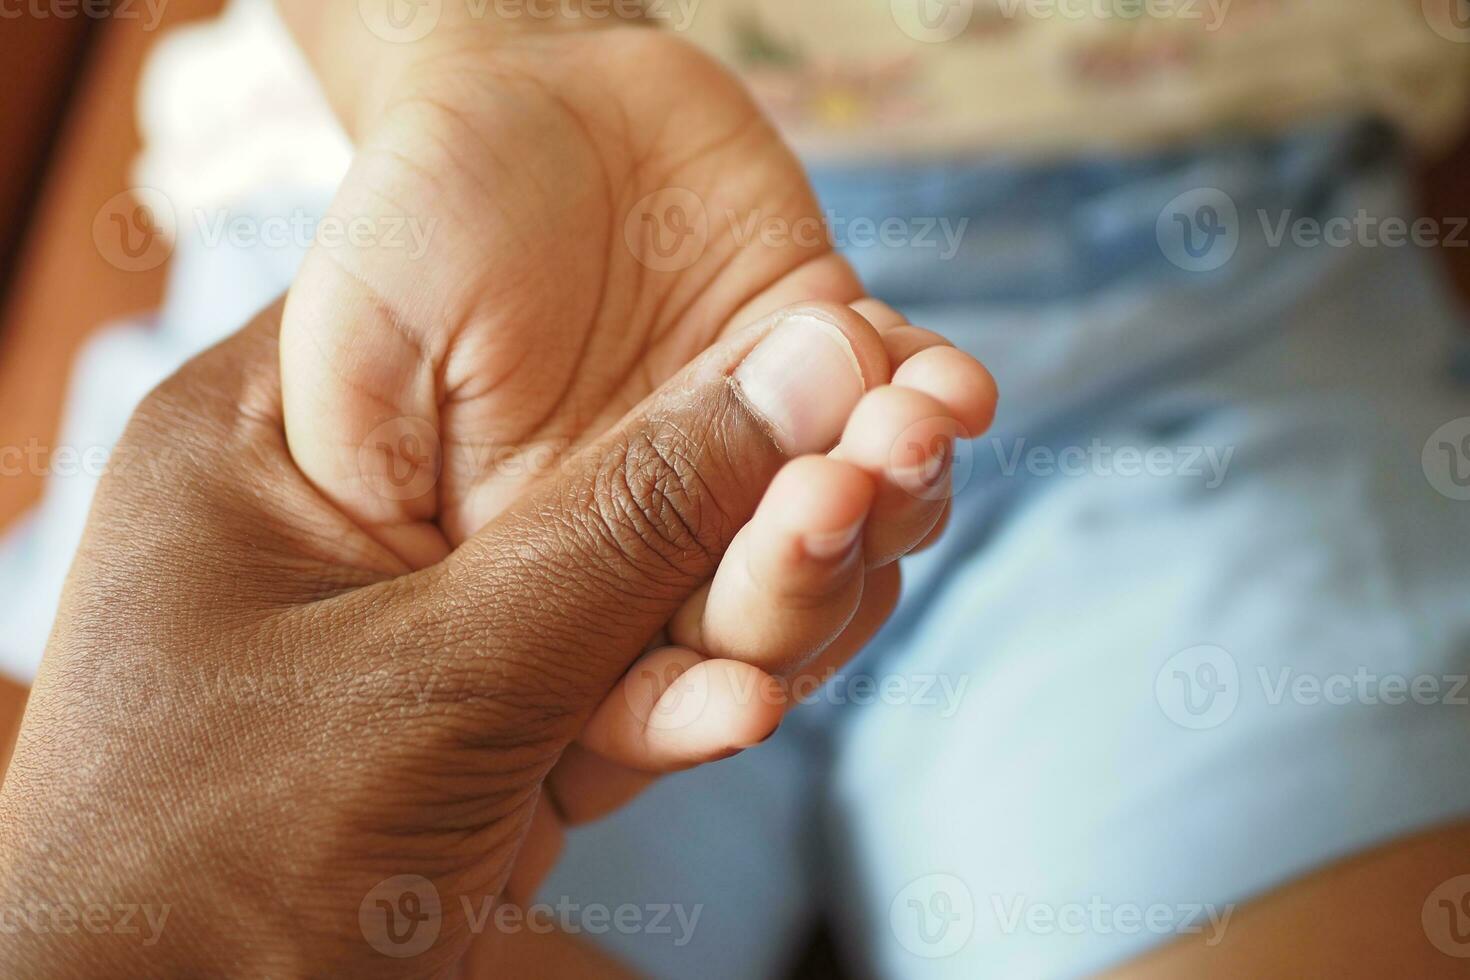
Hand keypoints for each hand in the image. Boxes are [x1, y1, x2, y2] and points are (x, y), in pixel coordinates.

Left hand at [0, 296, 989, 975]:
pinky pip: (610, 678)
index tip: (820, 342)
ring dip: (741, 596)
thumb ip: (628, 533)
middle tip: (879, 465)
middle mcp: (356, 511)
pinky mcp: (476, 725)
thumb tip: (804, 377)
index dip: (671, 339)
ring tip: (854, 563)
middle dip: (738, 486)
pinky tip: (760, 701)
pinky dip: (687, 697)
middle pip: (584, 455)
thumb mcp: (443, 680)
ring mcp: (421, 626)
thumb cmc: (224, 865)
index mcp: (279, 433)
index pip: (500, 326)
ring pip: (619, 576)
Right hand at [275, 8, 996, 889]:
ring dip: (893, 503)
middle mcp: (667, 539)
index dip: (682, 715)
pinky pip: (902, 412)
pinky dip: (936, 407)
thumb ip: (407, 500)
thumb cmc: (406, 239)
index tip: (743, 704)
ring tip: (903, 429)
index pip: (621, 694)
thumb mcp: (364, 374)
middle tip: (823, 502)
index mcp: (548, 581)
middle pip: (762, 626)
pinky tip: (950, 386)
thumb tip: (561, 588)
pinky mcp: (826, 363)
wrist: (506, 102)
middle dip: (803, 587)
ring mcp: (759, 453)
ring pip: (856, 534)